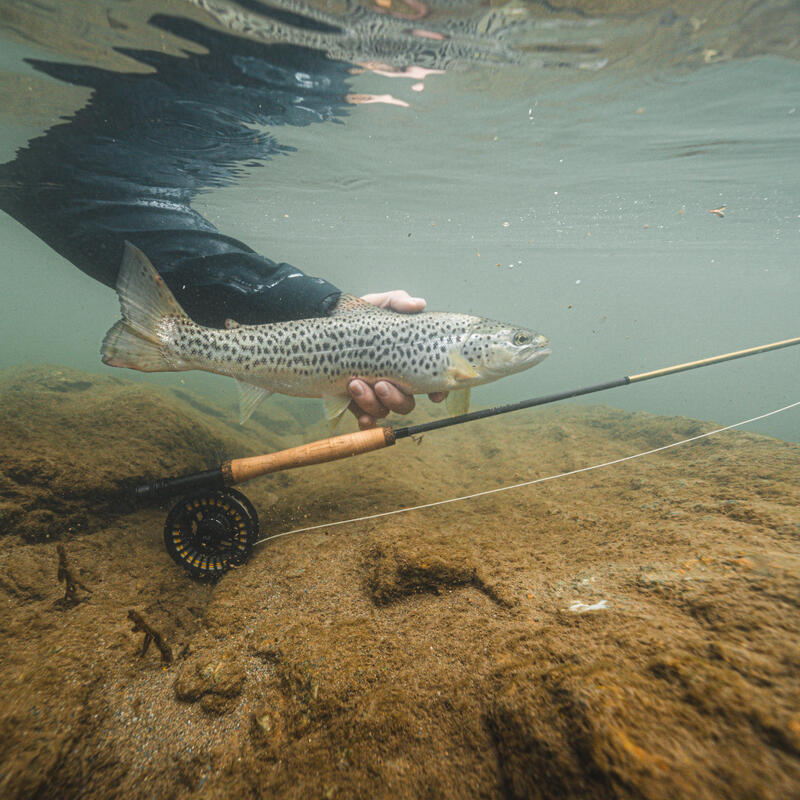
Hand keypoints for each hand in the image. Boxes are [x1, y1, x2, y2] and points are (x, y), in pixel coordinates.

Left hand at [347, 290, 446, 428]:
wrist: (327, 321)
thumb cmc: (359, 314)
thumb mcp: (380, 303)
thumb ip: (399, 301)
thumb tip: (418, 304)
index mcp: (407, 360)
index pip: (431, 381)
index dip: (438, 391)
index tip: (434, 395)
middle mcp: (394, 380)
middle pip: (407, 402)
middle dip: (396, 398)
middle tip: (380, 383)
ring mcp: (375, 392)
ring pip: (384, 410)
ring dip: (373, 403)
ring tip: (354, 383)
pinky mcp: (354, 400)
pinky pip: (365, 418)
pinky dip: (365, 419)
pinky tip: (360, 414)